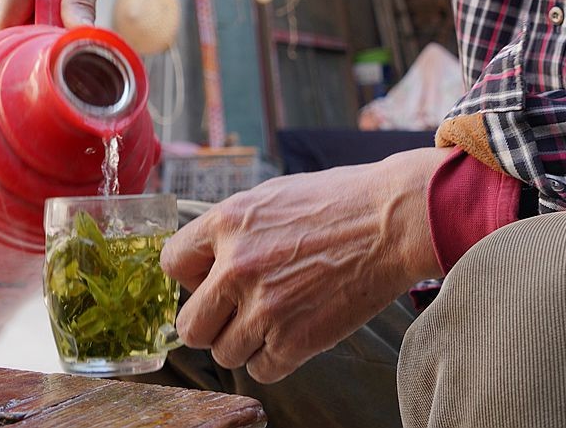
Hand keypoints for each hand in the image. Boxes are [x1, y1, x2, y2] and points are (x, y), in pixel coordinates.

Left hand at [161, 147, 444, 383]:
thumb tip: (209, 257)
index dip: (191, 278)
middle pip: (190, 326)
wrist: (394, 220)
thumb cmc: (341, 201)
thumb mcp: (273, 196)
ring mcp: (265, 307)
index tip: (211, 281)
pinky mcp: (296, 340)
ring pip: (224, 354)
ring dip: (245, 344)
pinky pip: (262, 370)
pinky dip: (275, 360)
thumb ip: (235, 227)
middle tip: (237, 314)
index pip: (171, 265)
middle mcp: (236, 267)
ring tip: (273, 322)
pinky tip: (294, 335)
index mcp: (227, 222)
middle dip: (211, 323)